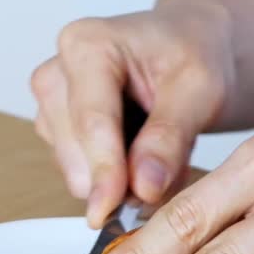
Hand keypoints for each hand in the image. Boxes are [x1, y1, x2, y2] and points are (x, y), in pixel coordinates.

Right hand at [30, 0, 235, 226]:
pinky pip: (82, 173)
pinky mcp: (60, 130)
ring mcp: (53, 104)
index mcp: (87, 45)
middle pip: (75, 150)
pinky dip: (118, 179)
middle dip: (119, 178)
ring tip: (167, 160)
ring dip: (122, 180)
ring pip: (75, 168)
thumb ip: (170, 138)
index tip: (113, 209)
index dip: (105, 171)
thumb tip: (143, 188)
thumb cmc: (195, 53)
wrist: (195, 47)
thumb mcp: (200, 89)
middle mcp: (58, 72)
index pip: (91, 122)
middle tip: (169, 179)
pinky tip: (148, 161)